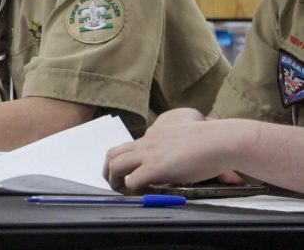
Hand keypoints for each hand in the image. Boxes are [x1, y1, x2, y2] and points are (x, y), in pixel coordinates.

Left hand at [104, 118, 244, 192]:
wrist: (220, 140)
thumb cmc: (212, 140)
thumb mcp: (186, 136)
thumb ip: (176, 144)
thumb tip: (178, 161)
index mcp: (153, 135)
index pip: (127, 147)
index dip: (125, 162)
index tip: (130, 174)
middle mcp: (146, 142)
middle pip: (112, 154)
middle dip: (109, 171)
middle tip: (116, 185)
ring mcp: (149, 154)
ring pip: (115, 165)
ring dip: (114, 181)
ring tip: (123, 192)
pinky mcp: (155, 167)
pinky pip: (132, 181)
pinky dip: (132, 190)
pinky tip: (143, 194)